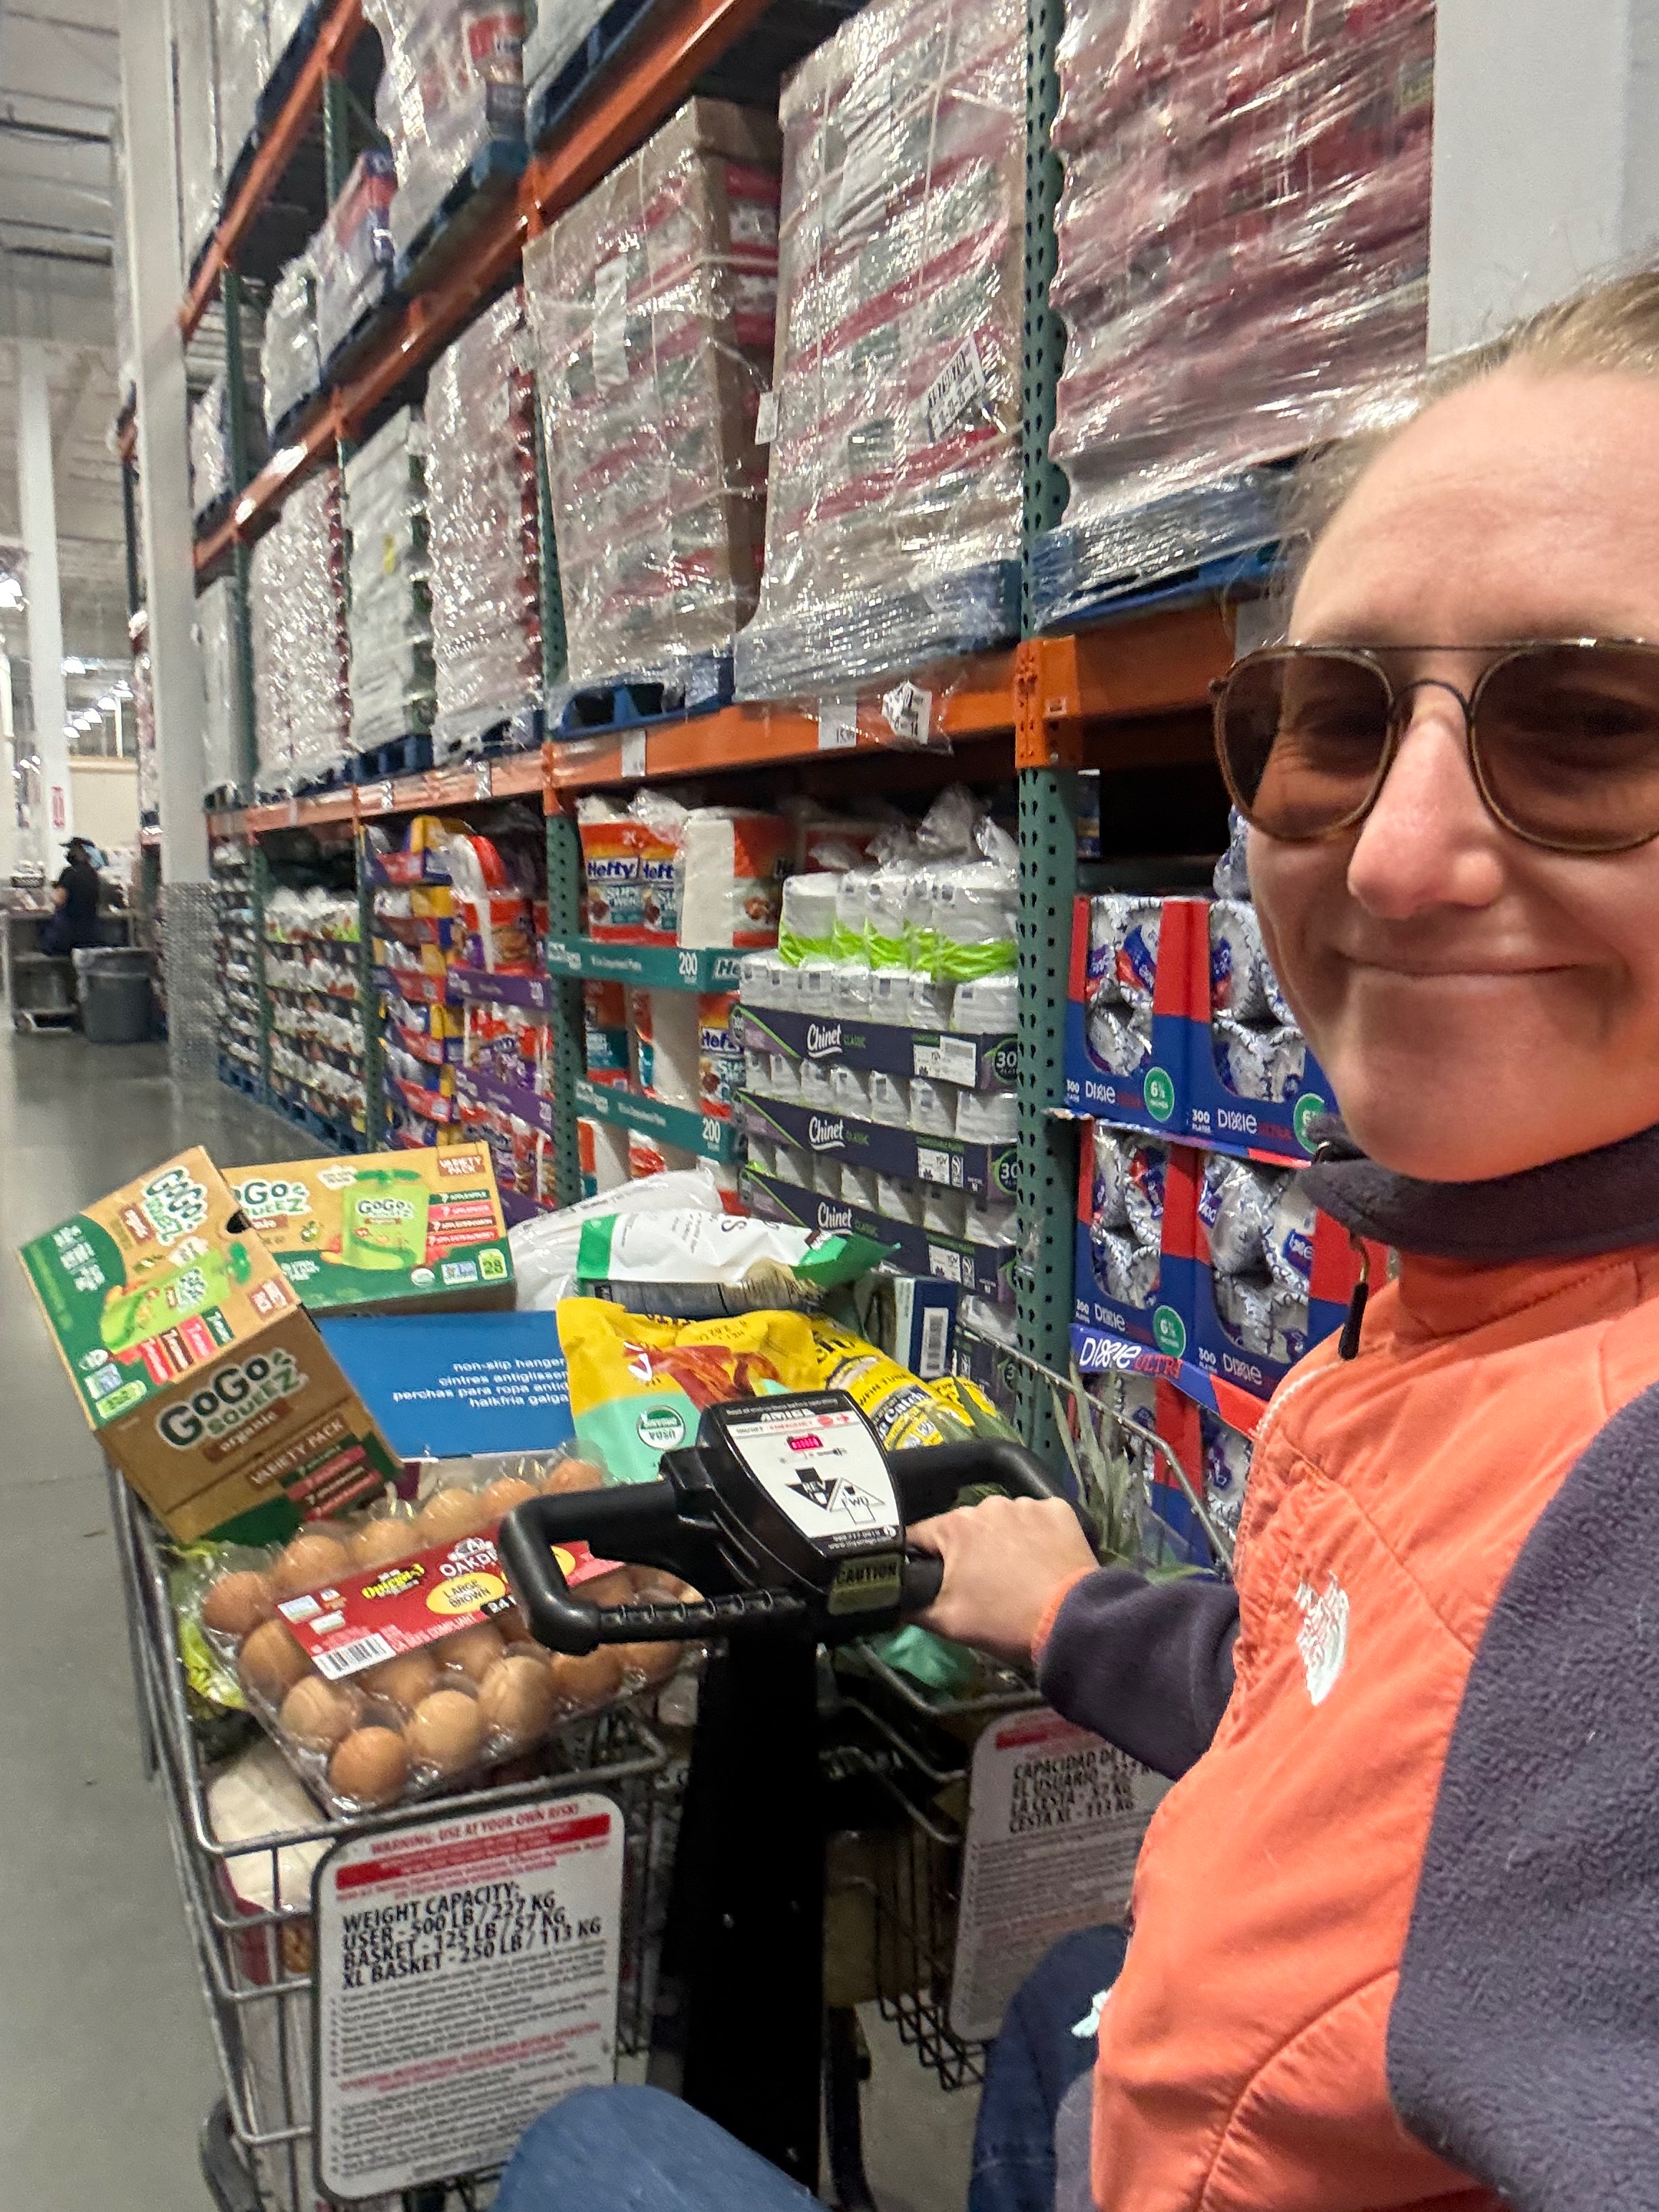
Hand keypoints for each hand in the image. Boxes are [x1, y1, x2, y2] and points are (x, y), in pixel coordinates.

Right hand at [908, 1495, 1097, 1663]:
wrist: (1071, 1621)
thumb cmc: (1004, 1620)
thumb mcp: (947, 1623)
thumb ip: (911, 1607)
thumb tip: (893, 1602)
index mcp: (955, 1525)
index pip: (920, 1535)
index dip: (920, 1558)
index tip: (930, 1578)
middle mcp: (988, 1505)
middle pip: (964, 1528)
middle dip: (966, 1552)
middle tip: (979, 1585)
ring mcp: (1027, 1504)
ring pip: (1002, 1522)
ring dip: (1002, 1542)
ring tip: (1016, 1575)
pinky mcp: (1059, 1510)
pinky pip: (1037, 1519)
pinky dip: (1036, 1536)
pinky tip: (1042, 1561)